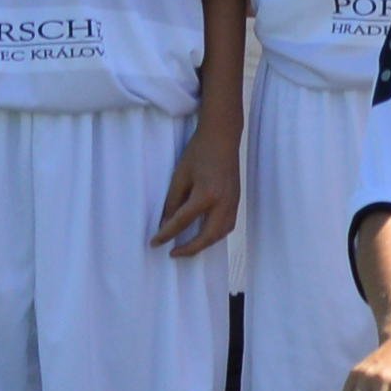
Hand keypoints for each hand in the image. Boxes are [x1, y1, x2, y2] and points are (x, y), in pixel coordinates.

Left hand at [147, 106, 240, 260]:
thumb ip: (173, 202)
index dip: (166, 234)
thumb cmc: (199, 151)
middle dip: (190, 249)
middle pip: (208, 236)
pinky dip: (215, 234)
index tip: (154, 243)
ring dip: (205, 244)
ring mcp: (233, 202)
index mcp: (206, 195)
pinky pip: (228, 225)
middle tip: (173, 253)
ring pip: (221, 233)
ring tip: (189, 247)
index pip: (182, 221)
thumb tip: (166, 223)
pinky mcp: (236, 199)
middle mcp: (223, 202)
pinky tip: (205, 234)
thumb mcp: (180, 175)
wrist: (223, 136)